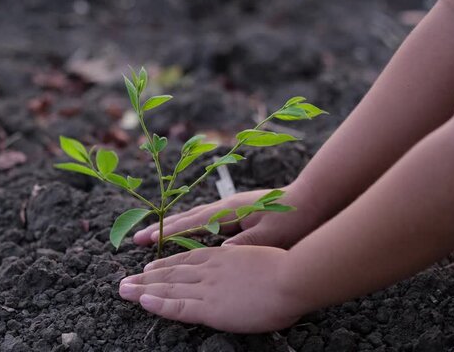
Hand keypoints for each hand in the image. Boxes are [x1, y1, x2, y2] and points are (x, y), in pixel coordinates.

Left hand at [119, 246, 303, 332]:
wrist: (292, 277)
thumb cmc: (285, 269)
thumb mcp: (258, 257)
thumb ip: (240, 262)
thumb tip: (233, 265)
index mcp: (220, 257)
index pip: (185, 260)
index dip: (164, 265)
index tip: (148, 268)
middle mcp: (208, 269)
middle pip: (170, 273)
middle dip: (145, 278)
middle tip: (125, 281)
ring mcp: (207, 288)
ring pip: (167, 288)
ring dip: (143, 289)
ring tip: (123, 291)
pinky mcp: (210, 307)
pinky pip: (178, 306)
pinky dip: (158, 304)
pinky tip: (143, 302)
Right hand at [133, 183, 319, 247]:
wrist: (315, 200)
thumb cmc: (295, 219)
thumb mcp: (270, 236)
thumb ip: (245, 244)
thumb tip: (219, 252)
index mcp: (230, 211)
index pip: (192, 223)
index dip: (169, 232)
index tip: (146, 239)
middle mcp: (226, 206)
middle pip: (188, 217)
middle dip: (163, 228)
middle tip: (139, 237)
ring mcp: (233, 207)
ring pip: (196, 217)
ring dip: (175, 226)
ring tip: (157, 233)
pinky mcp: (240, 211)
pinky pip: (207, 219)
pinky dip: (191, 225)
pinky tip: (189, 232)